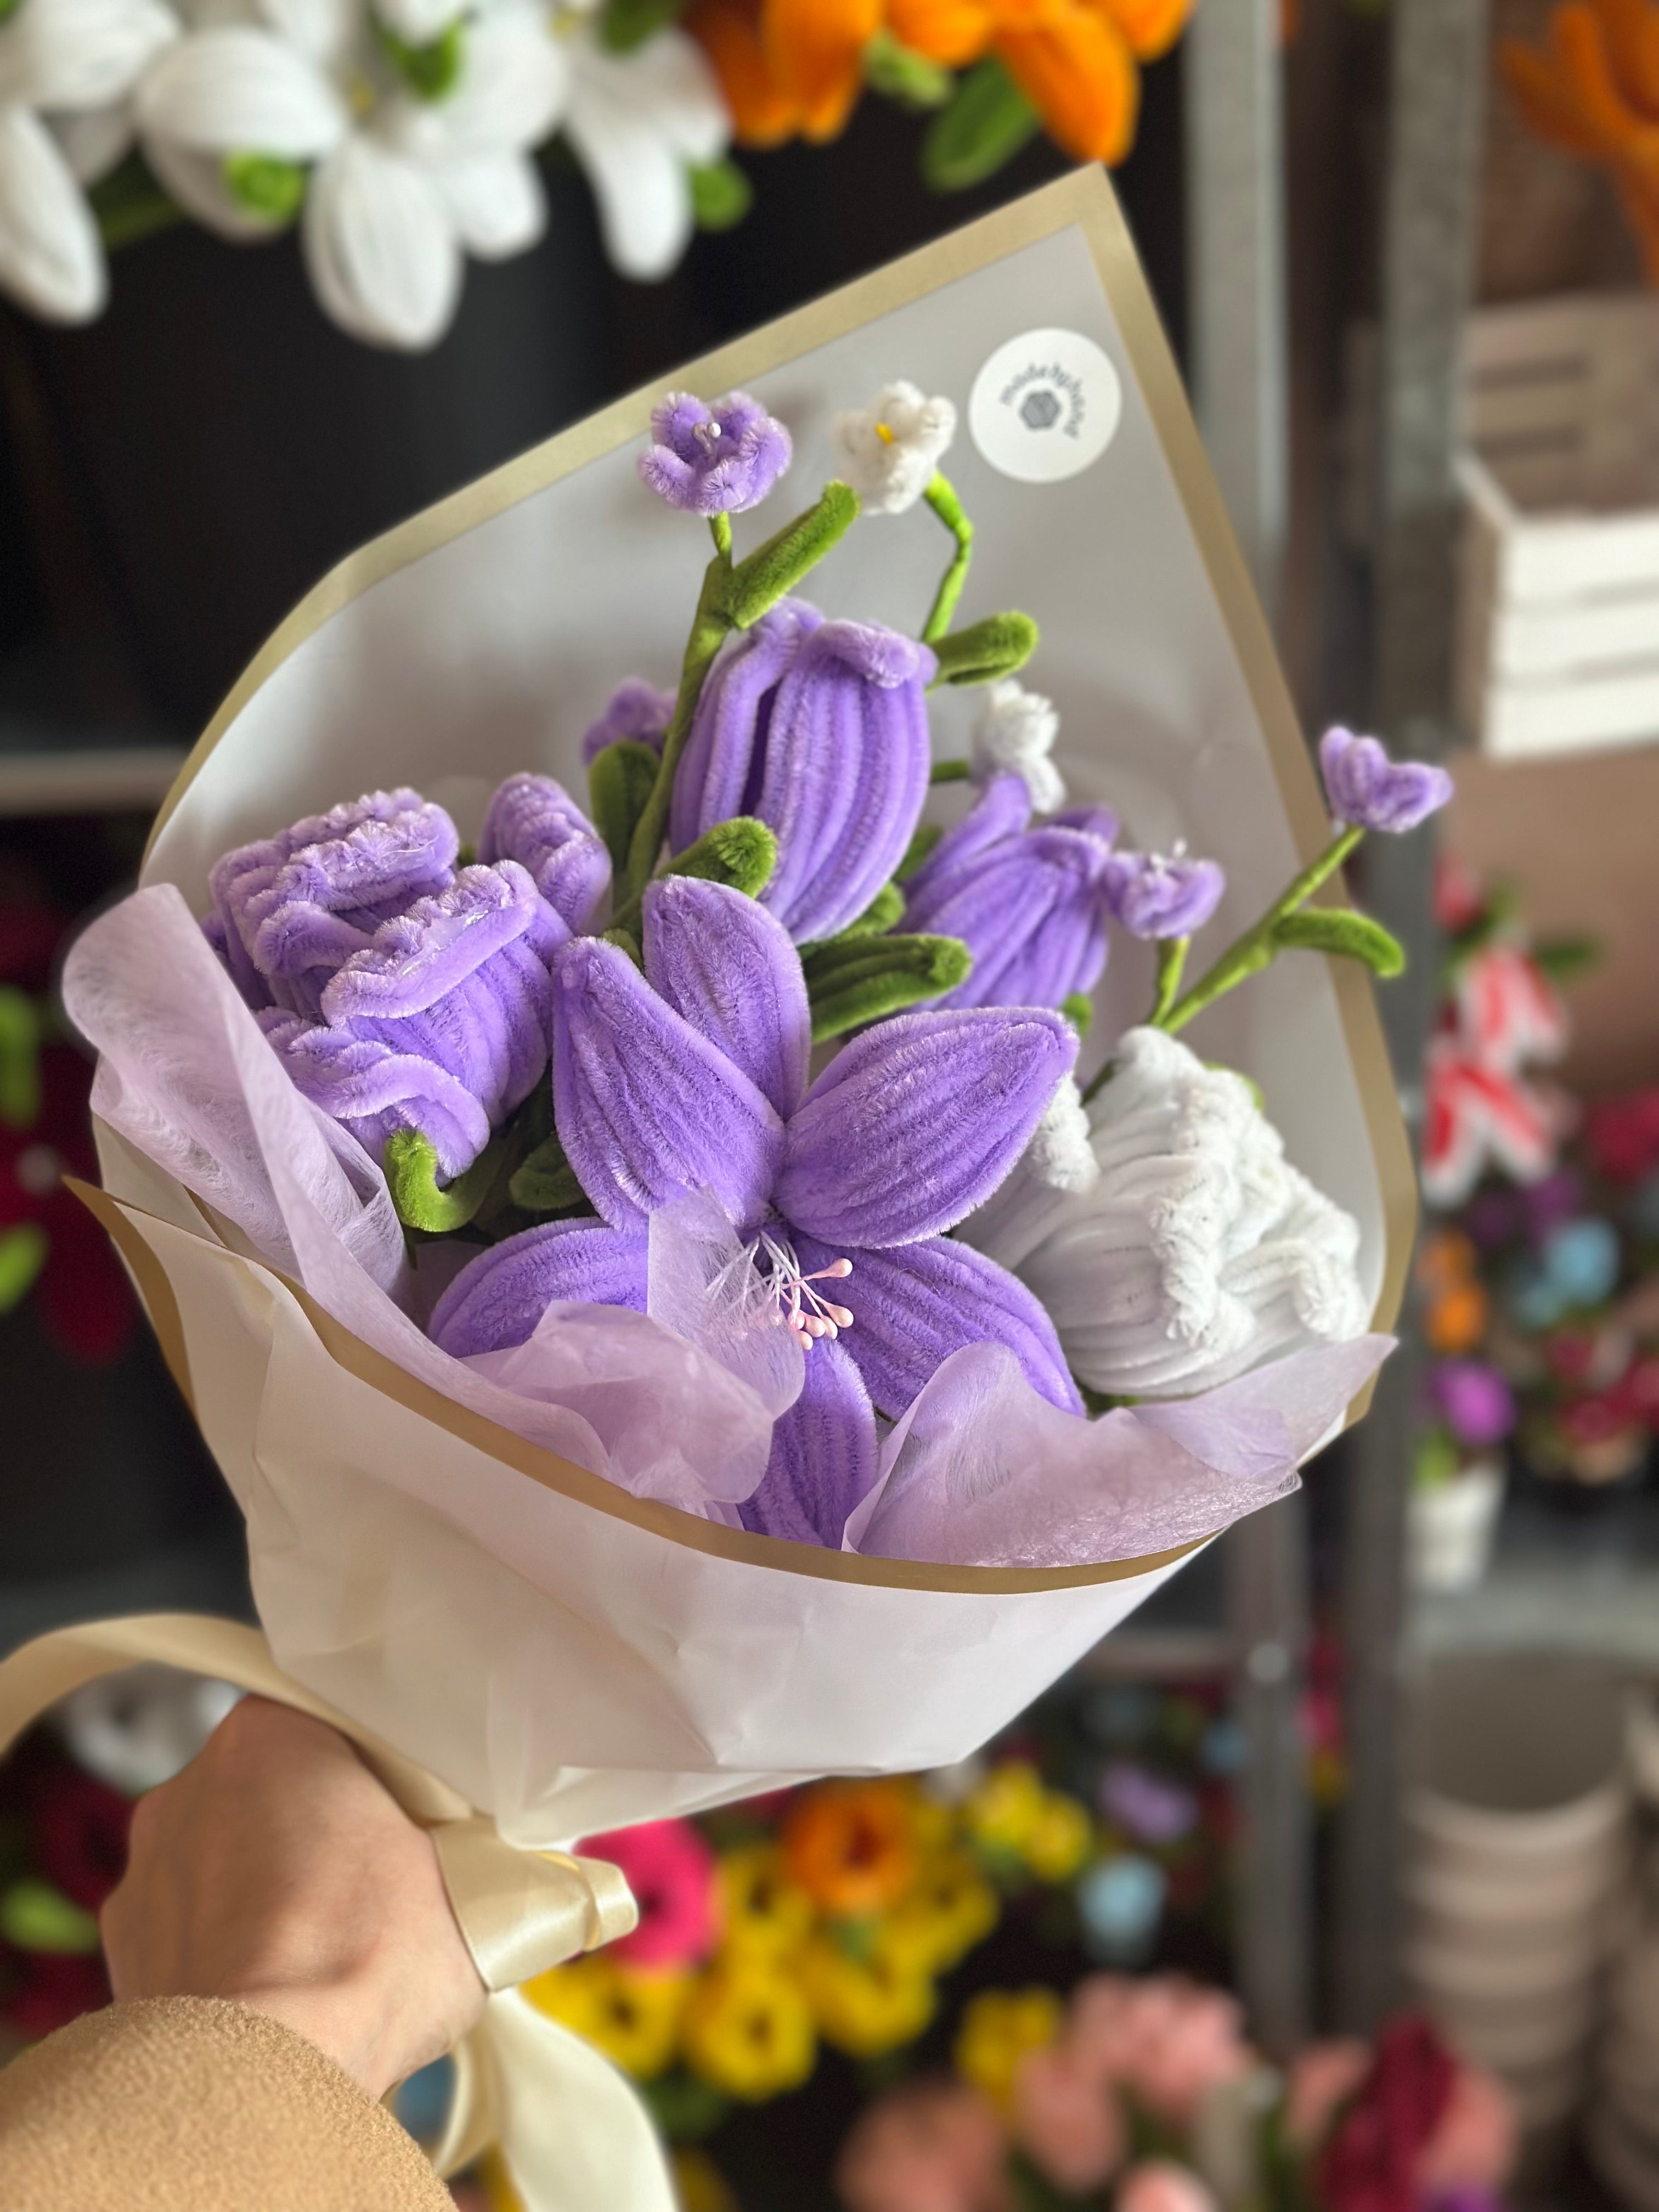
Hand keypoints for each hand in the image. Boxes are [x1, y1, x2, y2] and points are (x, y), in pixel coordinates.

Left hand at [100, 1696, 486, 2097]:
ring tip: (333, 1950)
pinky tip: (281, 1990)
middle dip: (322, 1828)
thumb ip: (512, 1870)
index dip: (381, 1768)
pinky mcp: (124, 1953)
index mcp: (269, 1735)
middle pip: (276, 1788)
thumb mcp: (483, 1893)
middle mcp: (190, 1786)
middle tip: (384, 1881)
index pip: (333, 1722)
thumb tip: (570, 1891)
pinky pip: (193, 1931)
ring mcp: (147, 1873)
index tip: (418, 1811)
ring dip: (272, 1891)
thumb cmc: (366, 1960)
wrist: (262, 2083)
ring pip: (229, 1860)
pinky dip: (232, 1951)